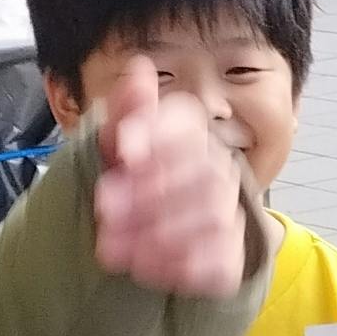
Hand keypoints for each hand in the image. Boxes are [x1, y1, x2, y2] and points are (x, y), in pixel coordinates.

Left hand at [89, 89, 252, 295]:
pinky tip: (145, 267)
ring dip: (161, 231)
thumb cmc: (132, 181)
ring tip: (113, 245)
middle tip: (105, 206)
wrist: (155, 236)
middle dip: (151, 193)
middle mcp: (219, 168)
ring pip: (214, 216)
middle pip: (204, 173)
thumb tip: (140, 67)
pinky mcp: (231, 255)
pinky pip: (221, 259)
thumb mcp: (118, 144)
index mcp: (192, 134)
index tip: (124, 153)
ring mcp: (230, 212)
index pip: (189, 124)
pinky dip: (184, 264)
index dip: (158, 134)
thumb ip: (127, 109)